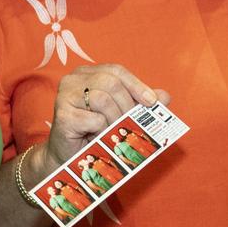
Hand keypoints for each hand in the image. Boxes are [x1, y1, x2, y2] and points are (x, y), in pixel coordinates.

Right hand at [46, 64, 169, 166]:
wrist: (69, 156)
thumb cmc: (94, 132)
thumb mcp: (120, 115)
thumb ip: (140, 104)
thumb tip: (165, 96)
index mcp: (87, 73)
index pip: (116, 70)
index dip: (136, 85)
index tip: (152, 102)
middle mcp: (73, 79)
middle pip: (110, 82)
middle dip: (127, 104)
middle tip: (133, 123)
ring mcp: (65, 96)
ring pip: (102, 99)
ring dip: (115, 119)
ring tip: (114, 132)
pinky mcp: (63, 115)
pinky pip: (94, 119)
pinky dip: (102, 131)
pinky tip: (98, 137)